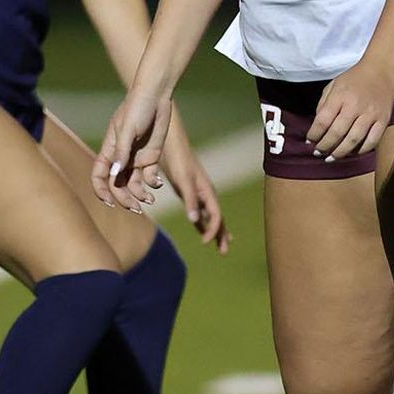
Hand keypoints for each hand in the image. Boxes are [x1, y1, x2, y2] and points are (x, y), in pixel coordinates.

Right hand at [92, 87, 172, 213]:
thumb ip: (121, 152)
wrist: (157, 96)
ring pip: (133, 185)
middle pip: (117, 185)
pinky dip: (152, 184)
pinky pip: (149, 177)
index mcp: (109, 150)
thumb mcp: (127, 129)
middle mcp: (121, 158)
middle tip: (136, 208)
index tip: (110, 202)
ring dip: (139, 195)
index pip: (99, 176)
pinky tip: (157, 184)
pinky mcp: (151, 157)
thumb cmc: (137, 108)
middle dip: (124, 199)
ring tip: (150, 199)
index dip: (101, 191)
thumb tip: (114, 174)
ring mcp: (136, 159)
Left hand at [161, 129, 230, 254]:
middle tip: (224, 252)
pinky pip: (199, 210)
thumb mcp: (183, 180)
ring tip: (219, 244)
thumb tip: (196, 221)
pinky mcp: (188, 190)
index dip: (213, 231)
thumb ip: (190, 200)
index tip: (204, 243)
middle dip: (221, 235)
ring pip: (210, 215)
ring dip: (215, 230)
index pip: (216, 216)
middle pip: (217, 218)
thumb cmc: (177, 159)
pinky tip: (200, 227)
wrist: (170, 141)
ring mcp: (198, 192)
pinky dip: (202, 221)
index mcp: (207, 191)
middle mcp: (205, 192)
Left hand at [306, 58, 393, 162]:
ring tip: (331, 158)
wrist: (382, 70)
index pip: (323, 120)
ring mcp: (370, 114)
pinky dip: (361, 150)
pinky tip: (352, 152)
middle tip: (318, 152)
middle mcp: (355, 106)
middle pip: (336, 133)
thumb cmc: (355, 78)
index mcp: (340, 96)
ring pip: (353, 140)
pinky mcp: (383, 120)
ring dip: (340, 152)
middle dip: (324, 146)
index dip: (314, 134)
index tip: (309, 141)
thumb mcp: (334, 85)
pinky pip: (372, 141)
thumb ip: (324, 104)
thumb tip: (318, 127)